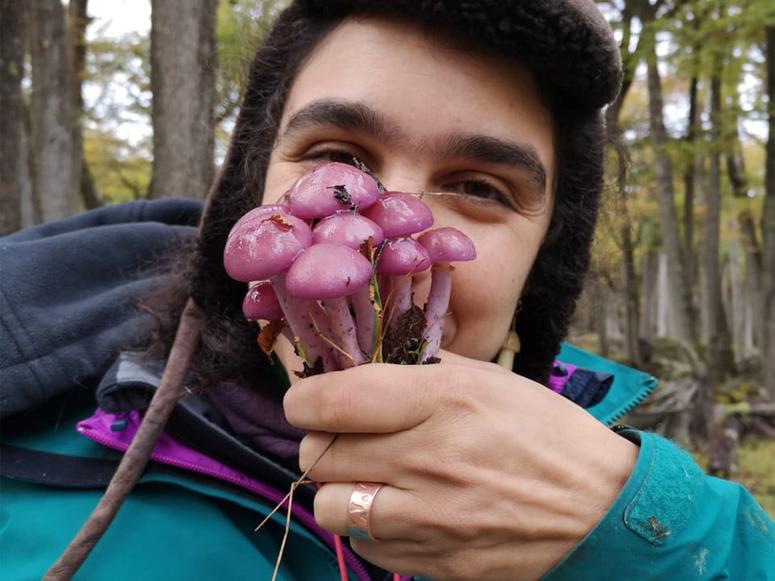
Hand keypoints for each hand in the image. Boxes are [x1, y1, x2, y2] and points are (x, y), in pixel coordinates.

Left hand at [283, 351, 637, 579]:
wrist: (598, 506)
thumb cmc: (542, 432)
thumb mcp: (488, 379)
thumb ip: (418, 370)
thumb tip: (359, 369)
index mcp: (442, 401)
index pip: (333, 402)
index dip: (303, 399)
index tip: (306, 400)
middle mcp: (428, 459)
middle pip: (319, 456)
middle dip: (320, 442)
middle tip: (344, 436)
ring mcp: (429, 519)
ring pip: (329, 507)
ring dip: (338, 488)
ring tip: (368, 476)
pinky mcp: (434, 562)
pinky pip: (364, 546)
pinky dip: (367, 526)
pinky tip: (396, 508)